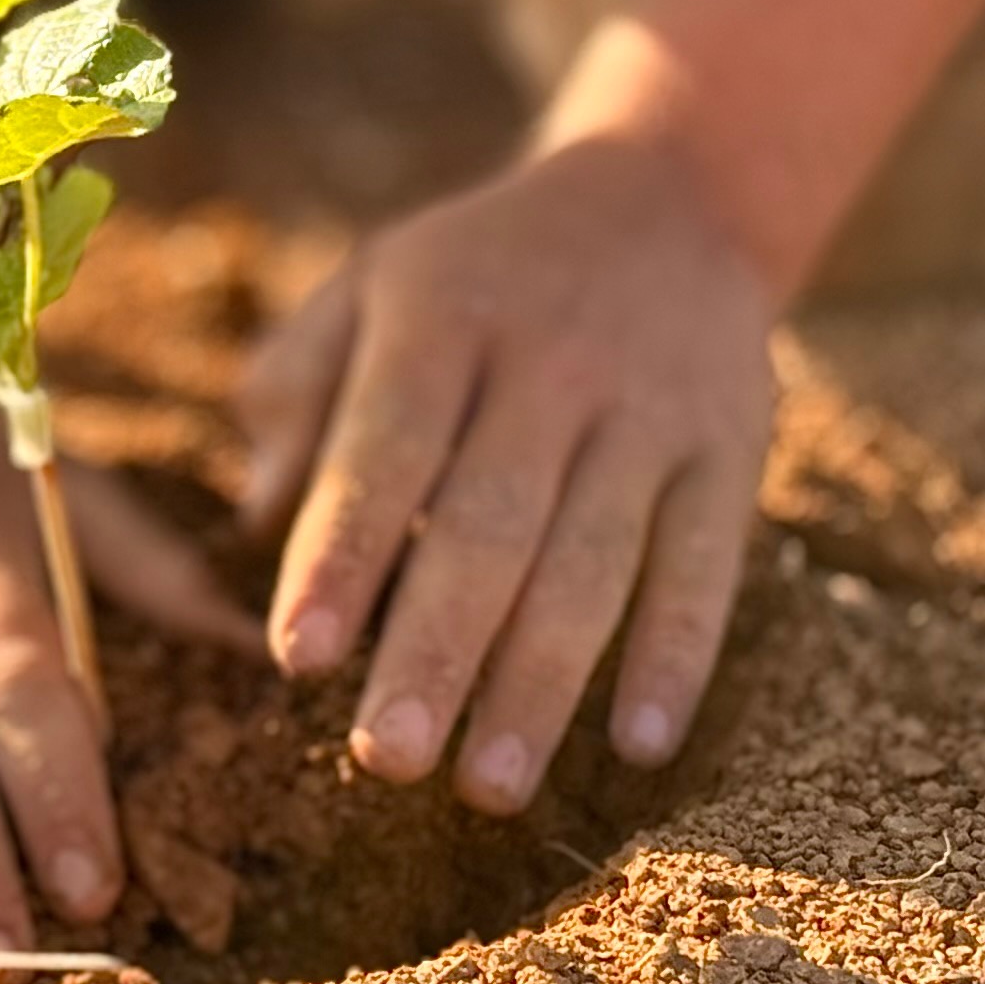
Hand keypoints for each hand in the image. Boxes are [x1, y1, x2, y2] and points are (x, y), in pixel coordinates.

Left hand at [237, 134, 773, 811]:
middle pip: (489, 526)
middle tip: (384, 761)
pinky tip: (636, 747)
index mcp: (440, 317)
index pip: (386, 448)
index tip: (299, 659)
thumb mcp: (370, 286)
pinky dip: (676, 657)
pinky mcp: (732, 447)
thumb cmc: (476, 276)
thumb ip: (296, 388)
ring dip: (541, 683)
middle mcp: (551, 362)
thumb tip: (253, 523)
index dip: (343, 554)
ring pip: (595, 562)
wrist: (670, 195)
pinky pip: (707, 565)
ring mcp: (651, 408)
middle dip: (436, 650)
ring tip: (485, 788)